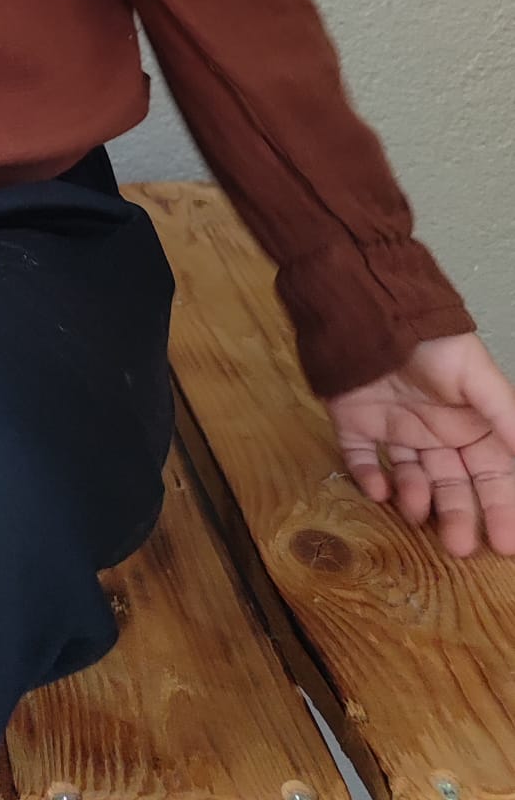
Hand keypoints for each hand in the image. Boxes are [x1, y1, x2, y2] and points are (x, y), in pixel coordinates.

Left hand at [325, 332, 514, 556]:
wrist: (369, 306)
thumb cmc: (431, 339)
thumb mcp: (476, 376)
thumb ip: (507, 418)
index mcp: (470, 423)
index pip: (492, 476)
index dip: (500, 509)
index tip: (506, 544)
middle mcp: (434, 431)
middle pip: (450, 484)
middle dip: (456, 515)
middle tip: (457, 546)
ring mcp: (393, 427)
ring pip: (408, 476)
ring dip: (414, 499)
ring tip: (416, 509)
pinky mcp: (354, 420)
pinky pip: (360, 457)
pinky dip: (367, 477)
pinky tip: (377, 490)